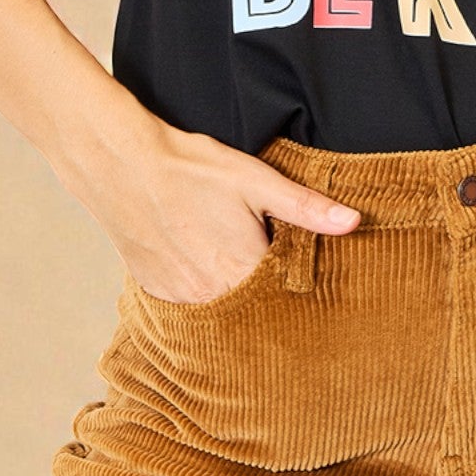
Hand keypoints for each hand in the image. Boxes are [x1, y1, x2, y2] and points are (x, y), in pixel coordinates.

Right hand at [68, 110, 362, 303]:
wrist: (121, 165)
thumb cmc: (190, 168)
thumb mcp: (255, 180)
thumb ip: (306, 207)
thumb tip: (354, 222)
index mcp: (244, 272)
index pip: (285, 300)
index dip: (297, 291)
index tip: (308, 286)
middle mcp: (212, 296)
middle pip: (253, 310)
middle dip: (266, 299)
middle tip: (270, 275)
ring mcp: (181, 298)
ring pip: (221, 311)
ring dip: (233, 297)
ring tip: (235, 269)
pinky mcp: (157, 292)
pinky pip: (190, 305)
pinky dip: (202, 292)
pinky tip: (201, 265)